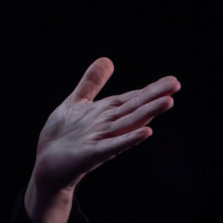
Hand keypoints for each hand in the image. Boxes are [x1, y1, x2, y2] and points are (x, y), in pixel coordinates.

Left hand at [25, 57, 179, 222]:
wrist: (46, 163)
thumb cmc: (63, 135)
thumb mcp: (77, 102)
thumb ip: (92, 82)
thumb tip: (107, 59)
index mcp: (106, 113)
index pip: (132, 98)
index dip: (150, 89)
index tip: (172, 81)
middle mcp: (108, 125)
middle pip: (134, 108)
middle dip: (154, 97)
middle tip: (176, 85)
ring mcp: (102, 139)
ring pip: (128, 124)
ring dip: (147, 113)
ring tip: (167, 101)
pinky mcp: (91, 154)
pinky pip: (112, 146)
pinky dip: (128, 139)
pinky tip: (146, 133)